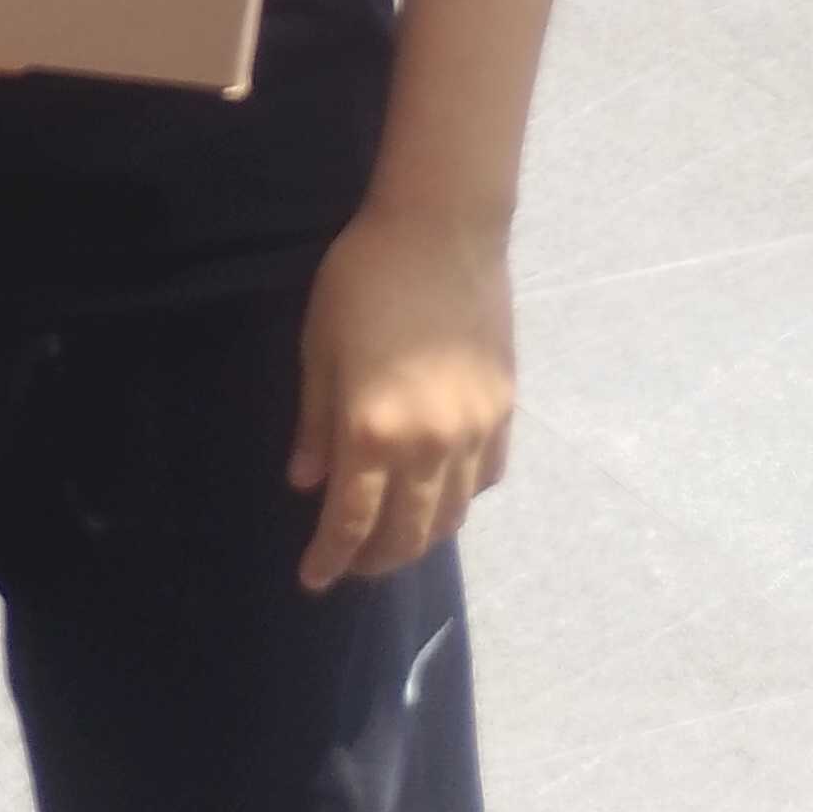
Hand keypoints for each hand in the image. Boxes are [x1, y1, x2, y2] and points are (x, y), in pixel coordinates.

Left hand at [289, 200, 516, 592]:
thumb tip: (306, 483)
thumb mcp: (319, 347)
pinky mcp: (505, 411)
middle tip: (351, 566)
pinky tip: (440, 497)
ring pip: (451, 515)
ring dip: (420, 540)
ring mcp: (475, 432)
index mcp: (373, 431)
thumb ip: (315, 422)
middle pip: (406, 533)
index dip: (330, 558)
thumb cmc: (364, 279)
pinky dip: (460, 501)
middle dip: (375, 560)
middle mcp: (430, 446)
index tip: (313, 581)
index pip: (351, 520)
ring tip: (393, 541)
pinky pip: (485, 479)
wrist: (443, 230)